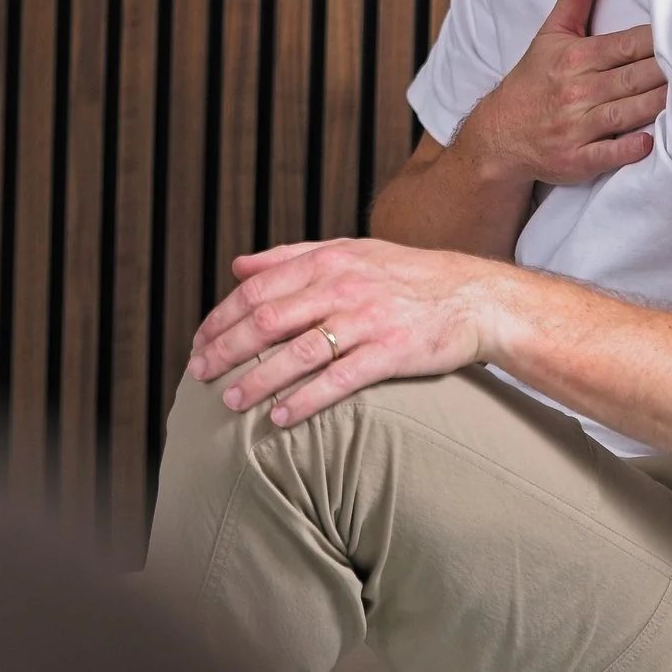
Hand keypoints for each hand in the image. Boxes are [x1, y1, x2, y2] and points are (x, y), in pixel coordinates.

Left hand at [186, 238, 513, 426]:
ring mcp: (367, 320)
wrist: (473, 296)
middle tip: (199, 375)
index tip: (198, 343)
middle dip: (226, 350)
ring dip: (257, 380)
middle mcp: (342, 286)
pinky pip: (339, 380)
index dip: (221, 318)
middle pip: (267, 320)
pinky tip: (281, 419)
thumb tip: (237, 266)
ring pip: (296, 353)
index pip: (256, 289)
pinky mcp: (391, 352)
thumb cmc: (405, 276)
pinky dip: (305, 401)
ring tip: (230, 402)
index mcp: (327, 261)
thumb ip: (290, 258)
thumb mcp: (349, 252)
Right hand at [455, 0, 665, 186]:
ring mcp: (578, 127)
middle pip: (639, 78)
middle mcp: (578, 91)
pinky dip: (632, 148)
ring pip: (632, 112)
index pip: (632, 44)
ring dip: (664, 106)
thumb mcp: (553, 31)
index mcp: (577, 57)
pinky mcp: (578, 159)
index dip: (664, 40)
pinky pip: (611, 154)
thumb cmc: (534, 80)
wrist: (499, 135)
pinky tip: (652, 140)